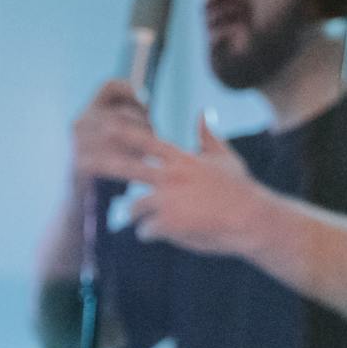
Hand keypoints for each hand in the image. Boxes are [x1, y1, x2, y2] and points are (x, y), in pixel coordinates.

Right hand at [67, 79, 154, 197]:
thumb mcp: (112, 144)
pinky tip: (148, 174)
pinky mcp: (79, 167)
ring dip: (143, 147)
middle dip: (145, 126)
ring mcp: (76, 144)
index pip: (109, 87)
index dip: (132, 91)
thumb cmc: (103, 177)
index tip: (148, 107)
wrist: (78, 210)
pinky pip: (116, 161)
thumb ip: (126, 124)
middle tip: (156, 145)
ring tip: (154, 161)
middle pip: (122, 112)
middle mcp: (78, 124)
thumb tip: (146, 105)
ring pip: (122, 134)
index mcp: (86, 114)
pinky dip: (136, 167)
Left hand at [123, 115, 285, 260]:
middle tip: (94, 167)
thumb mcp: (225, 157)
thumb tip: (203, 112)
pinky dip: (149, 234)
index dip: (124, 134)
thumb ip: (207, 136)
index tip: (107, 128)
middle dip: (107, 168)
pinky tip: (156, 235)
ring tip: (141, 219)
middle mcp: (171, 176)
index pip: (147, 141)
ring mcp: (168, 200)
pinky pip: (145, 230)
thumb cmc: (240, 188)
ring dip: (137, 215)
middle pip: (127, 168)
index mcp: (182, 159)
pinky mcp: (168, 224)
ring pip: (133, 207)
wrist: (252, 219)